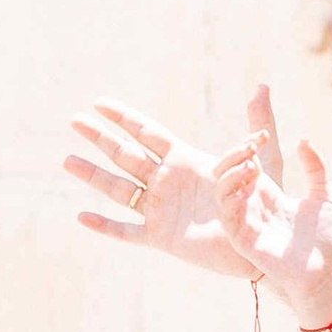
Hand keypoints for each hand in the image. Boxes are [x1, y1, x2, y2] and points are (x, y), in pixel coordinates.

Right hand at [66, 86, 281, 279]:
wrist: (263, 246)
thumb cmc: (265, 204)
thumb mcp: (264, 161)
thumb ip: (258, 124)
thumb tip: (262, 84)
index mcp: (186, 160)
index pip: (148, 133)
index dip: (124, 118)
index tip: (99, 103)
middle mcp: (167, 182)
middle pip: (126, 155)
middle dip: (100, 138)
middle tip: (74, 121)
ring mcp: (162, 210)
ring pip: (120, 190)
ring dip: (93, 176)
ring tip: (66, 160)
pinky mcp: (162, 238)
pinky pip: (127, 231)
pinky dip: (104, 226)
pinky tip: (81, 217)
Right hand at [210, 103, 331, 328]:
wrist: (324, 271)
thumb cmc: (323, 238)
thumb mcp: (324, 195)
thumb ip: (316, 168)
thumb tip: (304, 140)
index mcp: (267, 193)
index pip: (246, 162)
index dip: (248, 145)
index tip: (263, 135)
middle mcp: (251, 205)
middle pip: (228, 172)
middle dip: (235, 155)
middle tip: (252, 145)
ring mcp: (244, 221)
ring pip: (221, 191)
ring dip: (231, 174)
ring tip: (251, 164)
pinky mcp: (242, 239)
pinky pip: (227, 215)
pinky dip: (230, 198)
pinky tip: (246, 185)